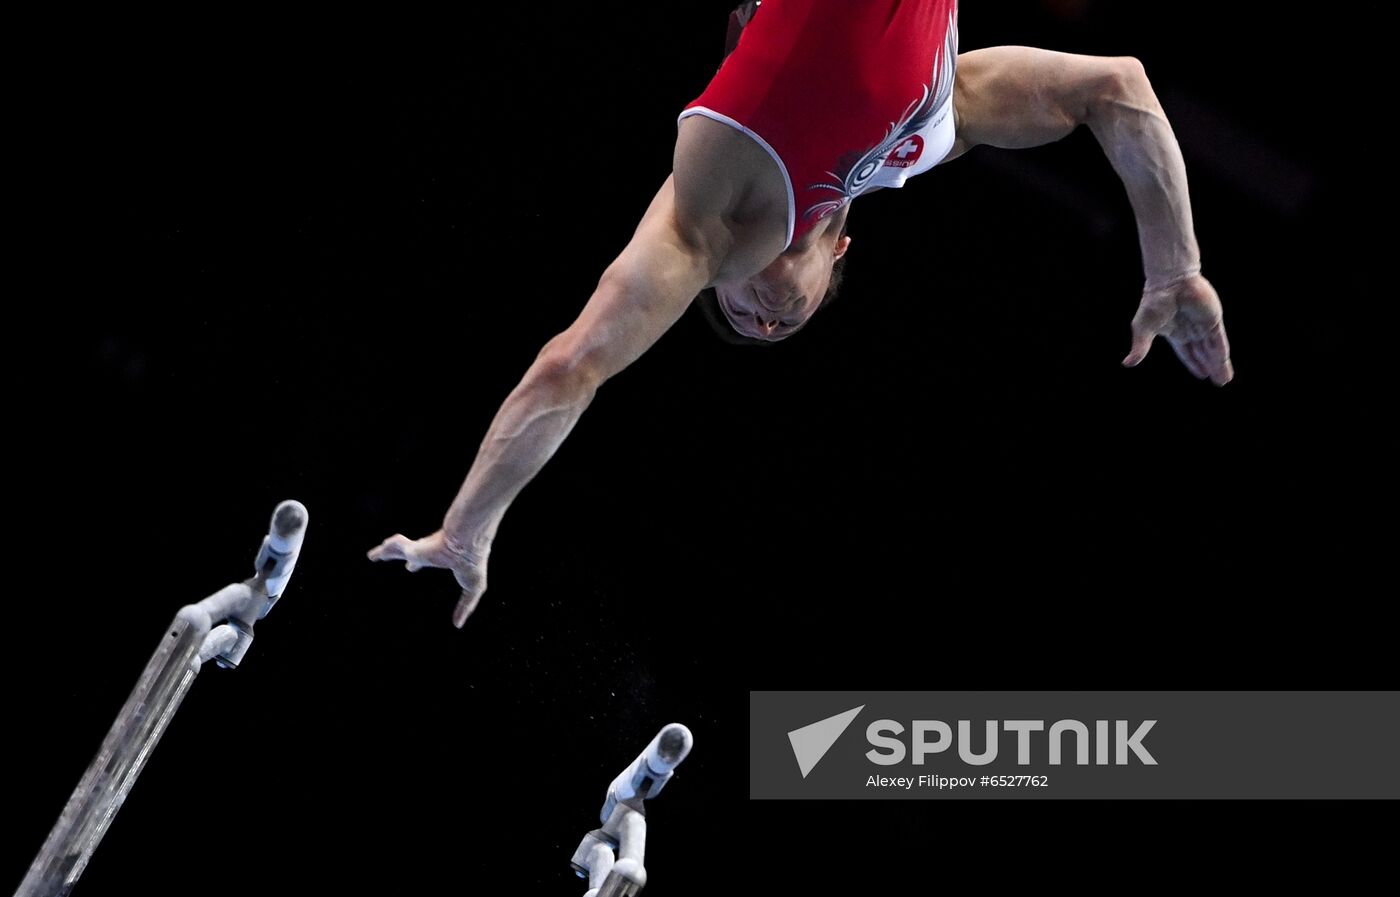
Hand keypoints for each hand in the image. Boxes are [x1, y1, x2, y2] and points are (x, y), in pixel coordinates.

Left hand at [367, 530, 488, 627]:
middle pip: (408, 552)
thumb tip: (458, 625)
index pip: (424, 560)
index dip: (416, 564)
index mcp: (440, 557)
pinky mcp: (412, 549)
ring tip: (372, 556)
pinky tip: (373, 555)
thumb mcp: (473, 588)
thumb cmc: (473, 562)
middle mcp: (427, 550)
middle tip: (386, 558)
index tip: (410, 568)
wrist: (467, 544)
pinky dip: (384, 551)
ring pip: (396, 549)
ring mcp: (418, 549)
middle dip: (398, 554)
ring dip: (385, 552)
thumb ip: (465, 606)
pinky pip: (394, 548)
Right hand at [1123, 274, 1233, 385]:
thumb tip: (1126, 365)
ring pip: (1212, 350)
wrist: (1170, 282)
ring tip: (1223, 380)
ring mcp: (1203, 325)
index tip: (1203, 375)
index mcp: (1175, 332)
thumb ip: (1139, 348)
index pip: (1187, 352)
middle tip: (1219, 382)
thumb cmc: (1153, 302)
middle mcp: (1191, 330)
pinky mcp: (1213, 321)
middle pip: (1202, 353)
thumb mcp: (1143, 329)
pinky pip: (1218, 341)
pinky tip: (1224, 365)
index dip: (1194, 364)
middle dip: (1210, 367)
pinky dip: (1221, 354)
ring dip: (1218, 365)